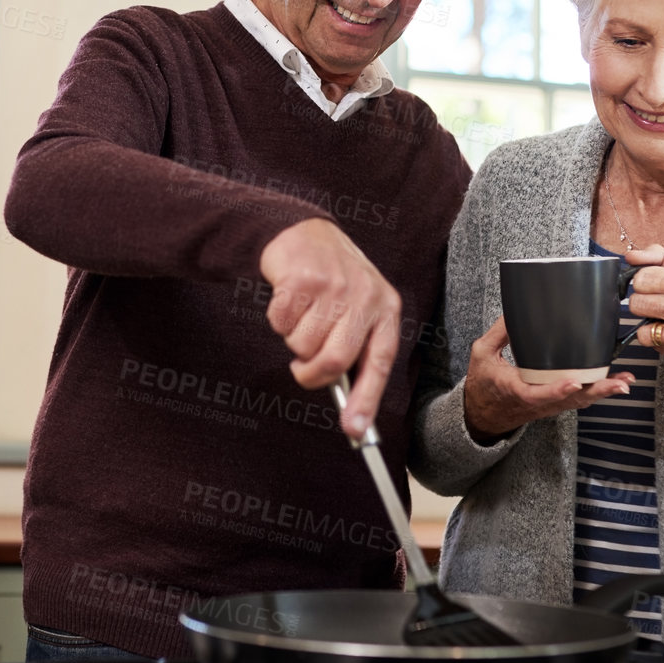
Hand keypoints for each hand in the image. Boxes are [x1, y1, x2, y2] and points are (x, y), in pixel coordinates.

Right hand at [259, 218, 401, 438]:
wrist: (304, 232)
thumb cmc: (334, 283)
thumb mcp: (359, 309)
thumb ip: (357, 350)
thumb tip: (351, 410)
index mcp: (385, 308)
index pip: (380, 362)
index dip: (367, 399)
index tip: (354, 430)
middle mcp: (363, 296)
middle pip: (335, 360)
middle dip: (311, 373)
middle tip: (302, 367)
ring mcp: (333, 286)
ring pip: (302, 345)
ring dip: (293, 340)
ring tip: (302, 317)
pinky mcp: (301, 278)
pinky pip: (280, 324)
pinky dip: (278, 320)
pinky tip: (289, 300)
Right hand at [461, 316, 634, 439]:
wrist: (483, 413)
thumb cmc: (483, 383)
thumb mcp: (481, 354)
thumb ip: (498, 333)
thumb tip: (515, 312)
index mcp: (517, 391)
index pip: (539, 394)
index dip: (558, 389)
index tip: (573, 381)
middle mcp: (538, 402)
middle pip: (572, 399)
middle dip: (597, 391)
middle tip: (619, 383)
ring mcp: (550, 404)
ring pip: (580, 400)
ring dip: (604, 391)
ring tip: (625, 381)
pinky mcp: (556, 403)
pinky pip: (580, 398)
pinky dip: (599, 391)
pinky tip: (616, 382)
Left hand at [621, 246, 663, 387]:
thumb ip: (659, 261)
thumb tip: (631, 256)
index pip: (643, 276)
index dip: (641, 285)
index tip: (650, 289)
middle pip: (637, 302)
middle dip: (642, 307)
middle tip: (657, 310)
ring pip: (642, 329)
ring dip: (649, 329)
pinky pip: (653, 346)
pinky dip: (658, 344)